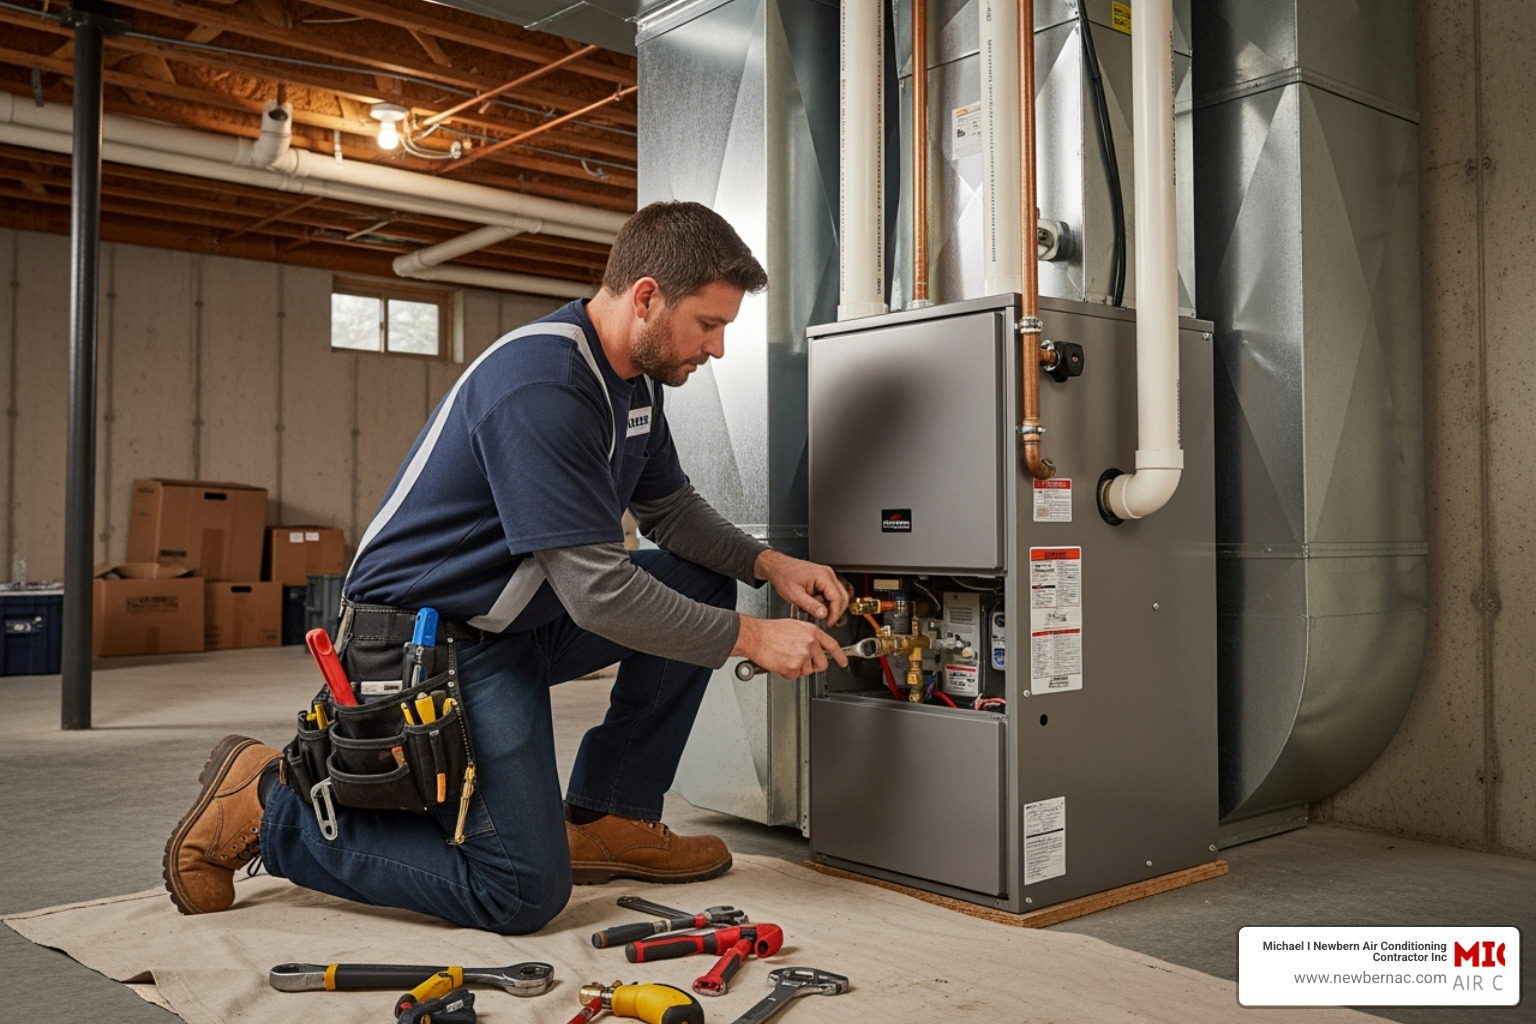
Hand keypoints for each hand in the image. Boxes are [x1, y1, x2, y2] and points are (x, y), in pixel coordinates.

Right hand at [732, 615, 848, 678]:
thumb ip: (808, 636)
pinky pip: (794, 676)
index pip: (832, 645)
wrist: (756, 637)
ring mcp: (802, 657)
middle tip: (803, 662)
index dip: (840, 656)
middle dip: (814, 666)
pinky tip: (781, 661)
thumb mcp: (795, 626)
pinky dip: (788, 672)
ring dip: (798, 668)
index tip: (843, 662)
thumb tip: (814, 646)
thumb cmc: (771, 630)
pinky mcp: (793, 668)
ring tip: (786, 656)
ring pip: (807, 671)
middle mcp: (809, 644)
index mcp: (812, 632)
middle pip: (822, 664)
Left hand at [753, 549, 848, 623]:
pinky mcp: (824, 580)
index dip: (835, 613)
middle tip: (827, 621)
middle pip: (842, 597)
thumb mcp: (794, 594)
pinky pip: (831, 594)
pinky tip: (815, 605)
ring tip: (816, 611)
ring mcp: (827, 576)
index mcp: (823, 576)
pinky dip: (825, 602)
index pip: (838, 598)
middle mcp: (828, 574)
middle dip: (835, 611)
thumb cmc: (783, 576)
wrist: (777, 567)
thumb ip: (810, 605)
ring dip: (830, 607)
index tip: (829, 623)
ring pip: (838, 596)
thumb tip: (824, 615)